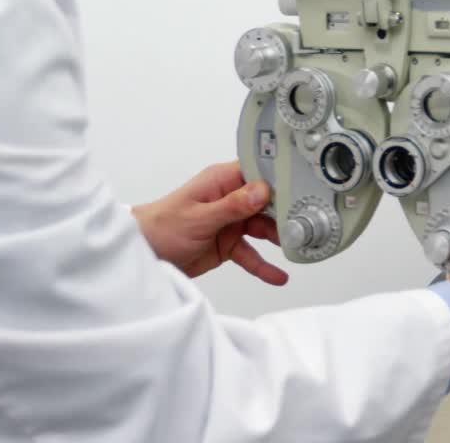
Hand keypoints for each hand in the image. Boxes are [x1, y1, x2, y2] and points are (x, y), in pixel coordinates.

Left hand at [132, 162, 288, 285]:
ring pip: (263, 228)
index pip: (259, 173)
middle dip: (286, 213)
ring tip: (297, 248)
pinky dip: (264, 265)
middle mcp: (230, 198)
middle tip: (306, 224)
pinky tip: (278, 275)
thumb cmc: (161, 226)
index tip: (302, 188)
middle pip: (267, 203)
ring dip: (279, 238)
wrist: (143, 252)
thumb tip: (262, 191)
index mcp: (222, 181)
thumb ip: (232, 205)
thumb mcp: (199, 216)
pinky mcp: (228, 244)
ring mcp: (230, 222)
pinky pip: (251, 253)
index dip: (281, 179)